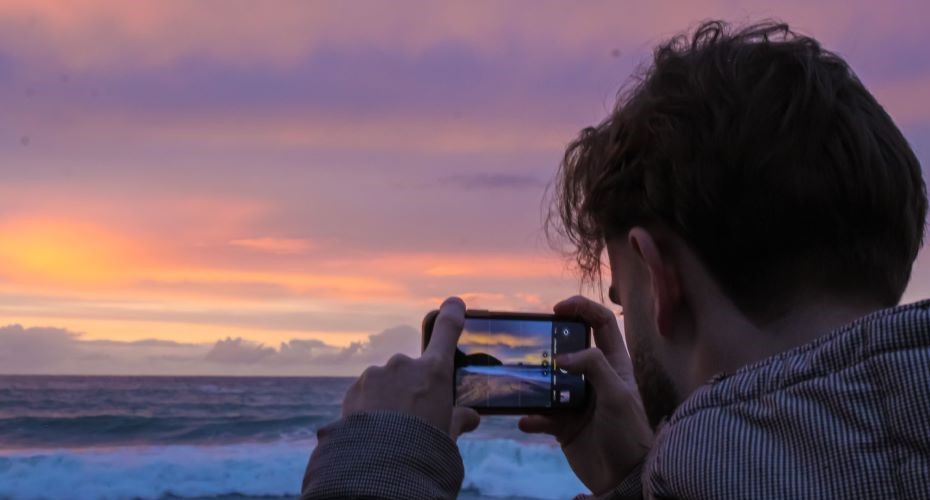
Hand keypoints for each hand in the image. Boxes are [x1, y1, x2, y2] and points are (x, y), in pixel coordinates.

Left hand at [342, 296, 479, 439]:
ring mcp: (376, 375)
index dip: (451, 314)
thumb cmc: (423, 448)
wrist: (379, 466)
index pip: (447, 331)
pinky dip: (369, 407)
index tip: (453, 303)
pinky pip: (366, 394)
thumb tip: (470, 417)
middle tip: (413, 419)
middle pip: (411, 371)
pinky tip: (372, 429)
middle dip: (411, 389)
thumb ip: (458, 420)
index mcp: (434, 371)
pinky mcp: (354, 389)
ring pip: (386, 383)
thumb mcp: (448, 435)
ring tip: (389, 429)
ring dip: (388, 398)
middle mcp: (405, 365)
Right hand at [519, 296, 652, 494]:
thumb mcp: (617, 394)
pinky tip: (526, 421)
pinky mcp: (564, 424)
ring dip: (535, 382)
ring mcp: (577, 400)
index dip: (583, 308)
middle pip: (570, 347)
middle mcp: (595, 378)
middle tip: (533, 342)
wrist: (623, 479)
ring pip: (549, 381)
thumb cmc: (628, 434)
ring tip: (523, 383)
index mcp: (614, 364)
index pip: (602, 323)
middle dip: (551, 342)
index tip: (558, 308)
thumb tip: (563, 355)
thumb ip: (594, 367)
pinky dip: (532, 417)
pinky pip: (541, 415)